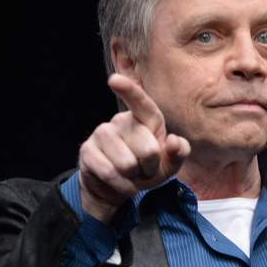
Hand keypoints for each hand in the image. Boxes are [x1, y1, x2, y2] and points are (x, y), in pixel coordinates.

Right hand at [76, 75, 190, 222]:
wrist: (116, 186)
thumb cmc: (145, 170)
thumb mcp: (168, 165)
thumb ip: (179, 153)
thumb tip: (174, 141)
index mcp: (144, 118)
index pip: (140, 102)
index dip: (129, 91)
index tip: (114, 80)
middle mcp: (121, 121)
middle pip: (148, 150)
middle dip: (150, 168)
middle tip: (143, 169)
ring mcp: (102, 134)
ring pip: (127, 164)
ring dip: (133, 178)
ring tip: (130, 174)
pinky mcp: (88, 150)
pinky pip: (109, 173)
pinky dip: (120, 185)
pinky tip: (118, 181)